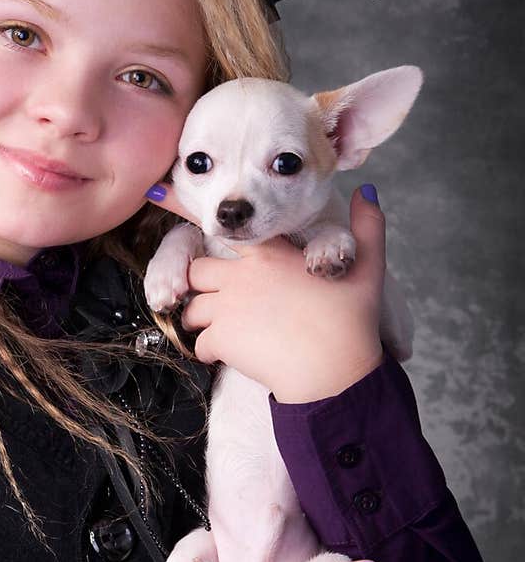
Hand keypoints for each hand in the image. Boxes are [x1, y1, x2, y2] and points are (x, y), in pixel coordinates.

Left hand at [165, 186, 385, 401]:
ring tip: (219, 328)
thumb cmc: (352, 323)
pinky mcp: (221, 339)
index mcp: (272, 255)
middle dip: (203, 284)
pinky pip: (199, 343)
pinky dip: (207, 351)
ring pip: (193, 307)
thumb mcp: (368, 267)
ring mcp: (228, 308)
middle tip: (219, 299)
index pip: (236, 239)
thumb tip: (366, 191)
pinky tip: (224, 354)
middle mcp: (243, 276)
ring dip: (201, 319)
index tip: (235, 266)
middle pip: (199, 269)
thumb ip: (367, 226)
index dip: (232, 250)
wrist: (334, 371)